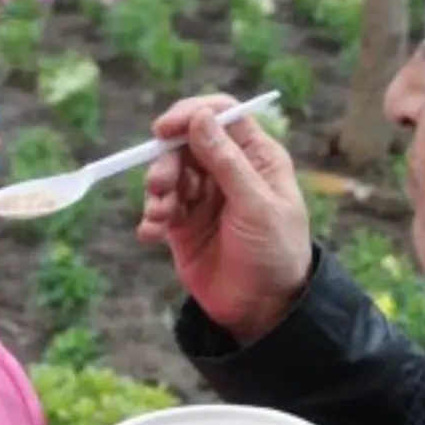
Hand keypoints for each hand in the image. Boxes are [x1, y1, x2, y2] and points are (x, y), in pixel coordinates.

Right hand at [139, 95, 311, 342]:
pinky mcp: (184, 224)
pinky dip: (150, 216)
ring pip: (168, 173)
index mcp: (256, 157)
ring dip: (157, 189)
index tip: (165, 129)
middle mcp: (227, 170)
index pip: (220, 116)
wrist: (263, 310)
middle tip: (159, 185)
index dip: (191, 115)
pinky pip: (159, 207)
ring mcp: (203, 196)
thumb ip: (226, 162)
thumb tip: (199, 118)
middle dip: (166, 159)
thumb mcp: (257, 206)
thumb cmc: (275, 253)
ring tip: (158, 215)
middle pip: (186, 143)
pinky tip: (149, 234)